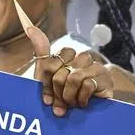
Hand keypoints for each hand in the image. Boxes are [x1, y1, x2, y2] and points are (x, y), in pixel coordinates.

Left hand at [15, 0, 113, 116]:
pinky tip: (83, 103)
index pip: (49, 65)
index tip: (47, 99)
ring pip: (73, 78)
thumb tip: (29, 26)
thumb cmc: (68, 92)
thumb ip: (41, 52)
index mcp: (68, 55)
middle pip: (60, 74)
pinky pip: (87, 85)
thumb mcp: (49, 77)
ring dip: (69, 97)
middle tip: (61, 105)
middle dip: (57, 94)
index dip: (46, 85)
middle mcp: (82, 57)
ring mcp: (96, 67)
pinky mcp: (105, 79)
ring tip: (72, 104)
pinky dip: (81, 98)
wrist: (94, 108)